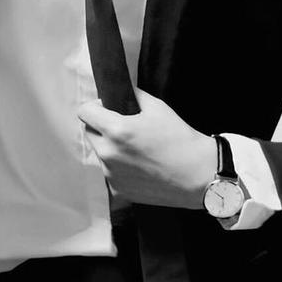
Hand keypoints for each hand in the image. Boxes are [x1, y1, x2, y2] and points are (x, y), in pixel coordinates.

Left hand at [77, 89, 216, 209]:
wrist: (197, 175)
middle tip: (126, 127)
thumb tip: (122, 90)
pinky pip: (111, 171)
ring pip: (100, 153)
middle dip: (102, 126)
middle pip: (89, 132)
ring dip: (111, 147)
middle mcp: (108, 154)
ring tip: (137, 148)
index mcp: (116, 130)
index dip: (95, 106)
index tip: (107, 108)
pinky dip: (120, 166)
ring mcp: (112, 175)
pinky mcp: (119, 190)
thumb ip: (134, 96)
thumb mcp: (158, 107)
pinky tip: (141, 165)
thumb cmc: (180, 139)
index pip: (84, 112)